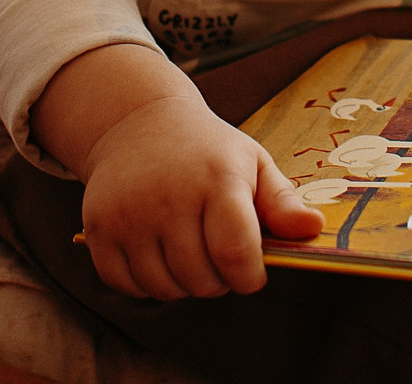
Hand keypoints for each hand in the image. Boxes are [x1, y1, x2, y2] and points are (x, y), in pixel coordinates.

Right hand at [75, 91, 323, 298]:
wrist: (137, 122)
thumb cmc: (207, 151)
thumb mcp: (252, 163)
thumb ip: (283, 202)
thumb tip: (314, 229)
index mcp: (217, 178)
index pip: (236, 254)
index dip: (249, 277)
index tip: (250, 271)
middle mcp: (168, 194)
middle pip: (201, 280)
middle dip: (217, 280)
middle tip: (216, 255)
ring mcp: (128, 212)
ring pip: (164, 288)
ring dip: (181, 284)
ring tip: (187, 253)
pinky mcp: (97, 227)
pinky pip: (124, 285)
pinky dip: (143, 283)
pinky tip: (155, 254)